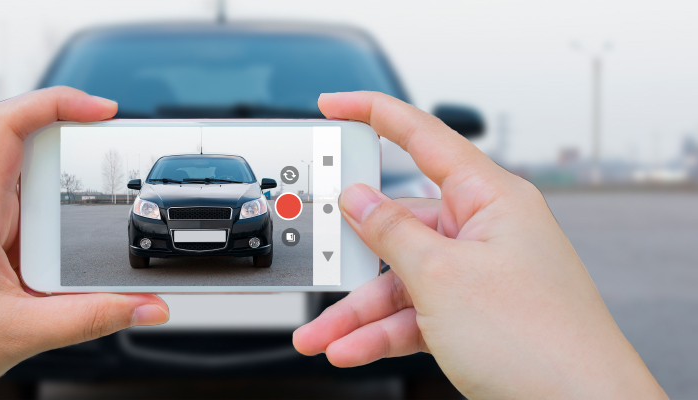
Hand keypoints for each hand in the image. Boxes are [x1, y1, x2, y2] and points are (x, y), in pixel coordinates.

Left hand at [0, 87, 169, 399]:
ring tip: (49, 281)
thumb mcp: (18, 335)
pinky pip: (16, 227)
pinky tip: (41, 285)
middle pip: (32, 163)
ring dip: (55, 230)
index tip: (104, 110)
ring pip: (28, 202)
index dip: (59, 102)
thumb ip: (92, 318)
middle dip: (74, 188)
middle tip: (101, 219)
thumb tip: (149, 306)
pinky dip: (42, 247)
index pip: (9, 125)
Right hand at [292, 91, 664, 397]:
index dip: (375, 115)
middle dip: (354, 253)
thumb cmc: (540, 340)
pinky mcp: (474, 316)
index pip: (424, 138)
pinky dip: (382, 332)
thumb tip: (359, 200)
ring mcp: (479, 276)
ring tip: (323, 333)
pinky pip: (415, 314)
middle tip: (320, 257)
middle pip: (401, 225)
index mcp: (491, 198)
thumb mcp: (442, 276)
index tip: (336, 106)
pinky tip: (353, 348)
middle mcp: (486, 231)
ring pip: (402, 279)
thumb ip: (392, 232)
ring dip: (360, 310)